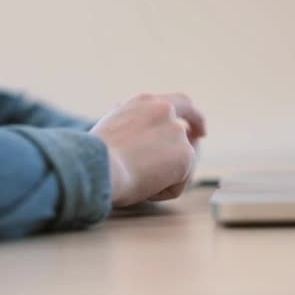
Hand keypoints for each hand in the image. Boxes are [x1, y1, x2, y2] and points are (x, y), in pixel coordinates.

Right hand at [90, 93, 205, 206]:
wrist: (97, 165)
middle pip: (191, 132)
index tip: (200, 131)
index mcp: (146, 102)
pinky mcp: (186, 155)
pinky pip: (177, 184)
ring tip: (135, 180)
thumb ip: (125, 119)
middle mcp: (165, 110)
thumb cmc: (94, 154)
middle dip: (192, 148)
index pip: (180, 103)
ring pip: (181, 165)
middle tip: (183, 167)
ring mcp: (178, 132)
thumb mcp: (109, 125)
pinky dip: (162, 192)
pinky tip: (142, 187)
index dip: (194, 117)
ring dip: (163, 179)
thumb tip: (118, 107)